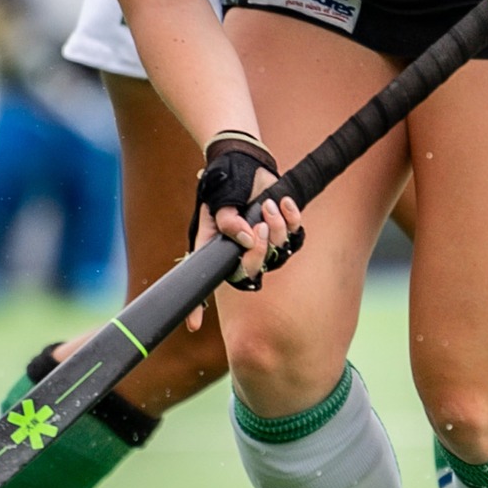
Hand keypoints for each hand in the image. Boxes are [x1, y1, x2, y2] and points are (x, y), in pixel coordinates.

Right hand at [186, 136, 304, 327]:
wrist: (242, 161)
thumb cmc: (224, 185)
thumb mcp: (217, 203)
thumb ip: (227, 222)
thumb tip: (247, 239)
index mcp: (220, 250)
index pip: (210, 282)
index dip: (198, 306)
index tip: (192, 325)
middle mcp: (242, 251)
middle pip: (255, 269)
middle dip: (262, 249)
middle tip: (260, 224)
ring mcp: (265, 240)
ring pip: (279, 251)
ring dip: (277, 226)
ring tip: (268, 205)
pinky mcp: (283, 227)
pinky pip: (296, 234)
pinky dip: (292, 217)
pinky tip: (284, 202)